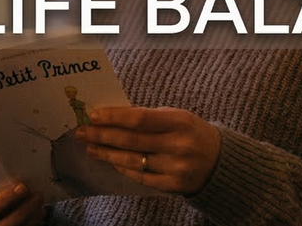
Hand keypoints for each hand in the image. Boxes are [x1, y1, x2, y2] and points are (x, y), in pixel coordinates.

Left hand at [74, 106, 220, 194]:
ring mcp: (176, 168)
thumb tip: (109, 116)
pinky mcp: (173, 186)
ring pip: (132, 161)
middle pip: (131, 141)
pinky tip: (109, 160)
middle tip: (81, 132)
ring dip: (106, 153)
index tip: (93, 115)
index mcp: (179, 122)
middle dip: (102, 136)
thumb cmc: (190, 132)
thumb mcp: (176, 117)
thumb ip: (147, 117)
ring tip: (90, 147)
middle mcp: (178, 146)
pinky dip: (122, 167)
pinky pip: (140, 177)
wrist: (220, 161)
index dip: (114, 117)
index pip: (140, 119)